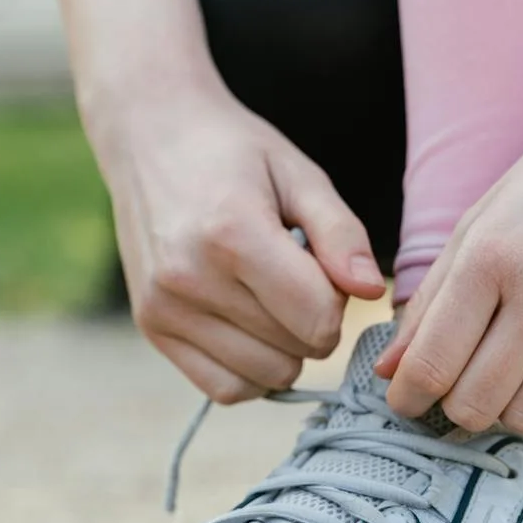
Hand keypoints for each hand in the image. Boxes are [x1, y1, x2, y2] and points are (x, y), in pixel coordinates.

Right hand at [95, 85, 386, 402]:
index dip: (338, 301)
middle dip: (311, 322)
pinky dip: (250, 372)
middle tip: (292, 277)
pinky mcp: (152, 328)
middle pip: (296, 352)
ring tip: (267, 296)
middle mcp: (190, 278)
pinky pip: (224, 388)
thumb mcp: (299, 175)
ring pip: (264, 378)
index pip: (318, 319)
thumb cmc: (233, 152)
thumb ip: (341, 234)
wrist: (149, 134)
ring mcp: (165, 309)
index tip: (321, 268)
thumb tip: (372, 292)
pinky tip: (249, 328)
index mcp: (232, 234)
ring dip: (284, 350)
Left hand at [376, 87, 522, 432]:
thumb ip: (433, 298)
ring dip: (519, 404)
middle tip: (472, 383)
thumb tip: (388, 372)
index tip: (408, 403)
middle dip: (461, 406)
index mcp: (488, 254)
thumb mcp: (484, 221)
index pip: (430, 364)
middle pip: (477, 403)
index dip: (408, 397)